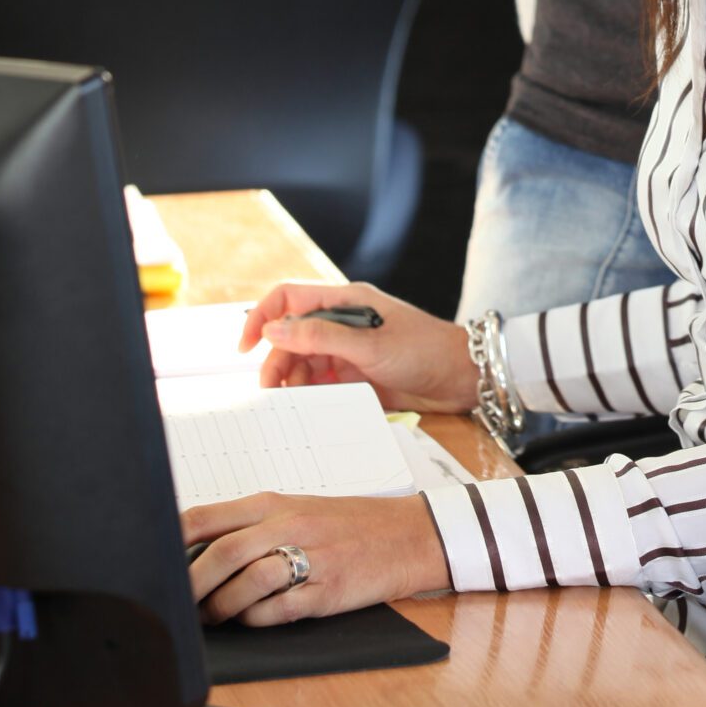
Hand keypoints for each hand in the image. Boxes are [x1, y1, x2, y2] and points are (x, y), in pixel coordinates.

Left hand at [184, 491, 450, 624]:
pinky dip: (258, 620)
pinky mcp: (329, 591)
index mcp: (274, 503)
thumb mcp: (296, 510)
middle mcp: (289, 525)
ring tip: (214, 618)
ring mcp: (311, 557)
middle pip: (223, 553)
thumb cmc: (347, 524)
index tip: (151, 562)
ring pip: (248, 582)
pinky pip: (280, 609)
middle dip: (189, 586)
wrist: (409, 534)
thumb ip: (249, 527)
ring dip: (221, 608)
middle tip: (174, 606)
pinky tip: (254, 620)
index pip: (207, 516)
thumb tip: (191, 553)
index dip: (171, 541)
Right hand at [240, 280, 476, 410]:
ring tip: (291, 403)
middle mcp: (341, 322)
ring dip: (291, 381)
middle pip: (290, 336)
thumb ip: (320, 338)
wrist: (460, 377)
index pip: (288, 299)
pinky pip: (320, 382)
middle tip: (273, 392)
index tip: (245, 348)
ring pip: (302, 362)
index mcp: (343, 301)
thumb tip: (273, 330)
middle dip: (276, 361)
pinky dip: (309, 394)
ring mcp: (347, 350)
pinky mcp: (355, 375)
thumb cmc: (423, 350)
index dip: (261, 318)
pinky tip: (310, 407)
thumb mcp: (369, 345)